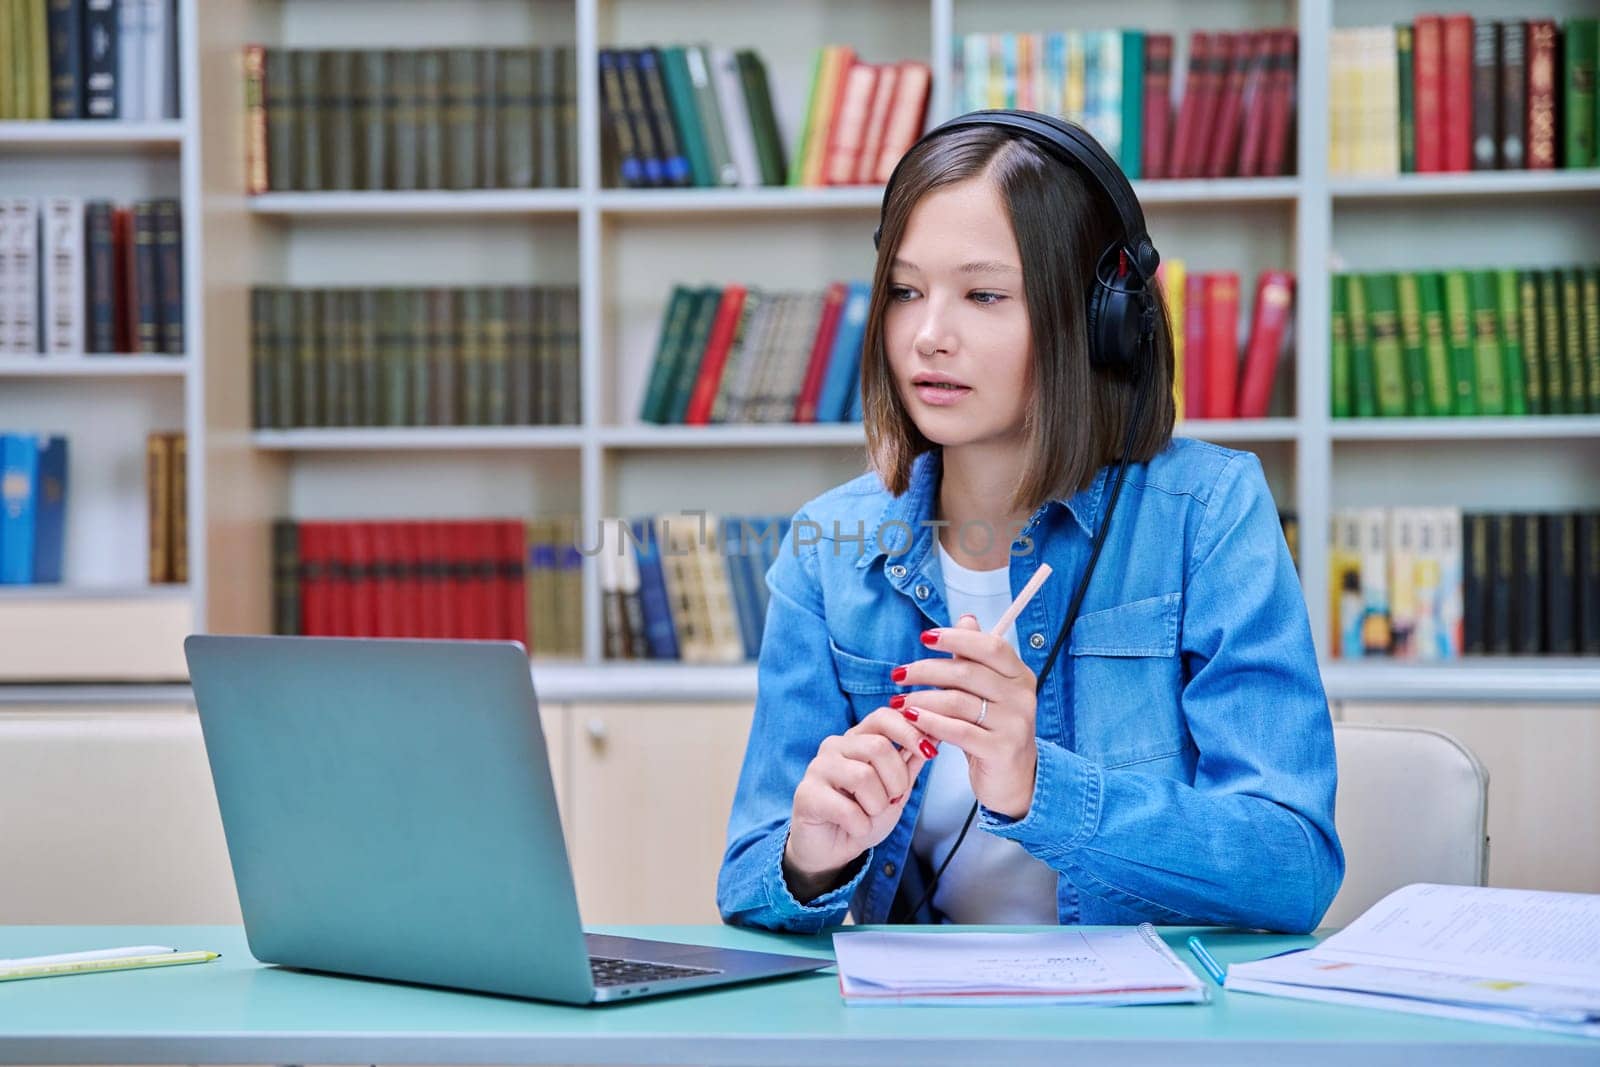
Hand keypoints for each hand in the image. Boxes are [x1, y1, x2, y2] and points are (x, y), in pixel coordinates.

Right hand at [784, 708, 934, 899]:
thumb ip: (911, 762)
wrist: (833, 850)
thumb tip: (936, 731)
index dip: (909, 731)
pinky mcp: (806, 794)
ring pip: (863, 776)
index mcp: (857, 738)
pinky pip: (847, 809)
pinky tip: (854, 828)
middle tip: (890, 800)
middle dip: (896, 781)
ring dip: (877, 806)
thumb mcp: (896, 789)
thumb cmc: (863, 815)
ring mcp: (818, 768)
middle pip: (878, 747)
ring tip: (868, 815)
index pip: (884, 717)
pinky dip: (860, 826)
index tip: (929, 753)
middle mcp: (835, 746)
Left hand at [893, 613, 1038, 818]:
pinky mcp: (1001, 749)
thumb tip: (966, 618)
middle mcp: (1022, 696)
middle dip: (926, 670)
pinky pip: (958, 731)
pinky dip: (930, 723)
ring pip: (958, 701)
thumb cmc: (993, 730)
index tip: (925, 638)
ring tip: (898, 702)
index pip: (990, 646)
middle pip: (968, 673)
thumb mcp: (987, 692)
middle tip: (898, 674)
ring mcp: (1014, 724)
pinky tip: (911, 719)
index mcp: (1019, 676)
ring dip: (922, 699)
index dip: (957, 638)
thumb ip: (976, 657)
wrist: (1014, 780)